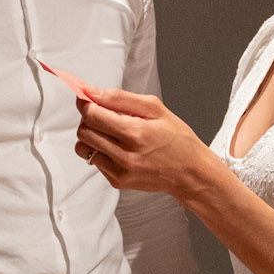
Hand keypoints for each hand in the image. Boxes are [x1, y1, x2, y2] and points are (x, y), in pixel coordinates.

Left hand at [76, 89, 213, 197]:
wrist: (190, 172)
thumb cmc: (177, 138)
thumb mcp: (155, 109)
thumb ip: (120, 98)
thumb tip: (92, 92)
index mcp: (136, 133)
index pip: (92, 114)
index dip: (86, 103)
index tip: (88, 98)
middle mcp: (125, 155)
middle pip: (84, 131)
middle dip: (89, 118)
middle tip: (104, 114)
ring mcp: (120, 171)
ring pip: (83, 148)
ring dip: (91, 136)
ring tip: (110, 132)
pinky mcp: (117, 181)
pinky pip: (94, 161)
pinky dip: (100, 151)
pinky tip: (118, 147)